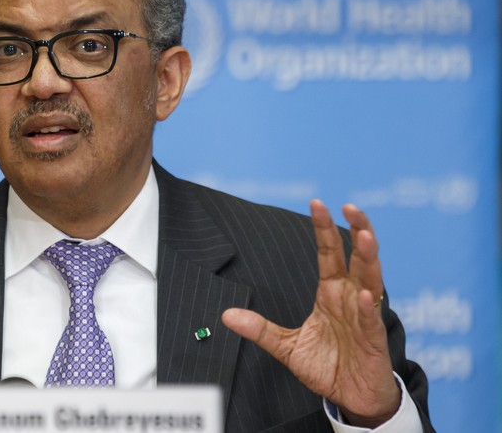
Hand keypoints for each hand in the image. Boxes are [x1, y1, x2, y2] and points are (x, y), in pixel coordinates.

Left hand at [222, 200, 399, 427]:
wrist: (350, 397)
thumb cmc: (326, 366)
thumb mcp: (286, 346)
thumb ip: (260, 329)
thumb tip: (226, 315)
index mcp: (331, 294)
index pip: (329, 254)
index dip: (324, 229)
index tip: (318, 203)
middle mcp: (350, 298)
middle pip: (357, 257)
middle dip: (356, 230)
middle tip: (351, 206)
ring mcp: (364, 316)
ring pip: (371, 280)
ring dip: (370, 258)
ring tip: (365, 236)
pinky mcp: (374, 339)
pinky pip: (371, 320)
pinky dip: (369, 306)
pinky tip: (366, 293)